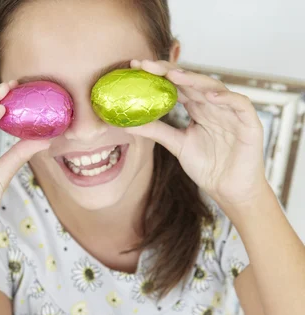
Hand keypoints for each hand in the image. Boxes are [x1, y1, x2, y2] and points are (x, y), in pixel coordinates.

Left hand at [128, 59, 268, 212]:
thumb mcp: (177, 145)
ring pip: (214, 88)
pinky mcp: (249, 123)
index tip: (136, 67)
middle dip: (170, 71)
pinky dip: (227, 99)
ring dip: (195, 80)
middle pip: (192, 81)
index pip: (177, 85)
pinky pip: (240, 104)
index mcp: (198, 108)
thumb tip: (125, 124)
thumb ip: (155, 131)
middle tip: (147, 65)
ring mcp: (232, 111)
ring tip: (174, 76)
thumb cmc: (208, 167)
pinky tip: (210, 97)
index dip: (159, 75)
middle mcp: (214, 104)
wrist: (229, 190)